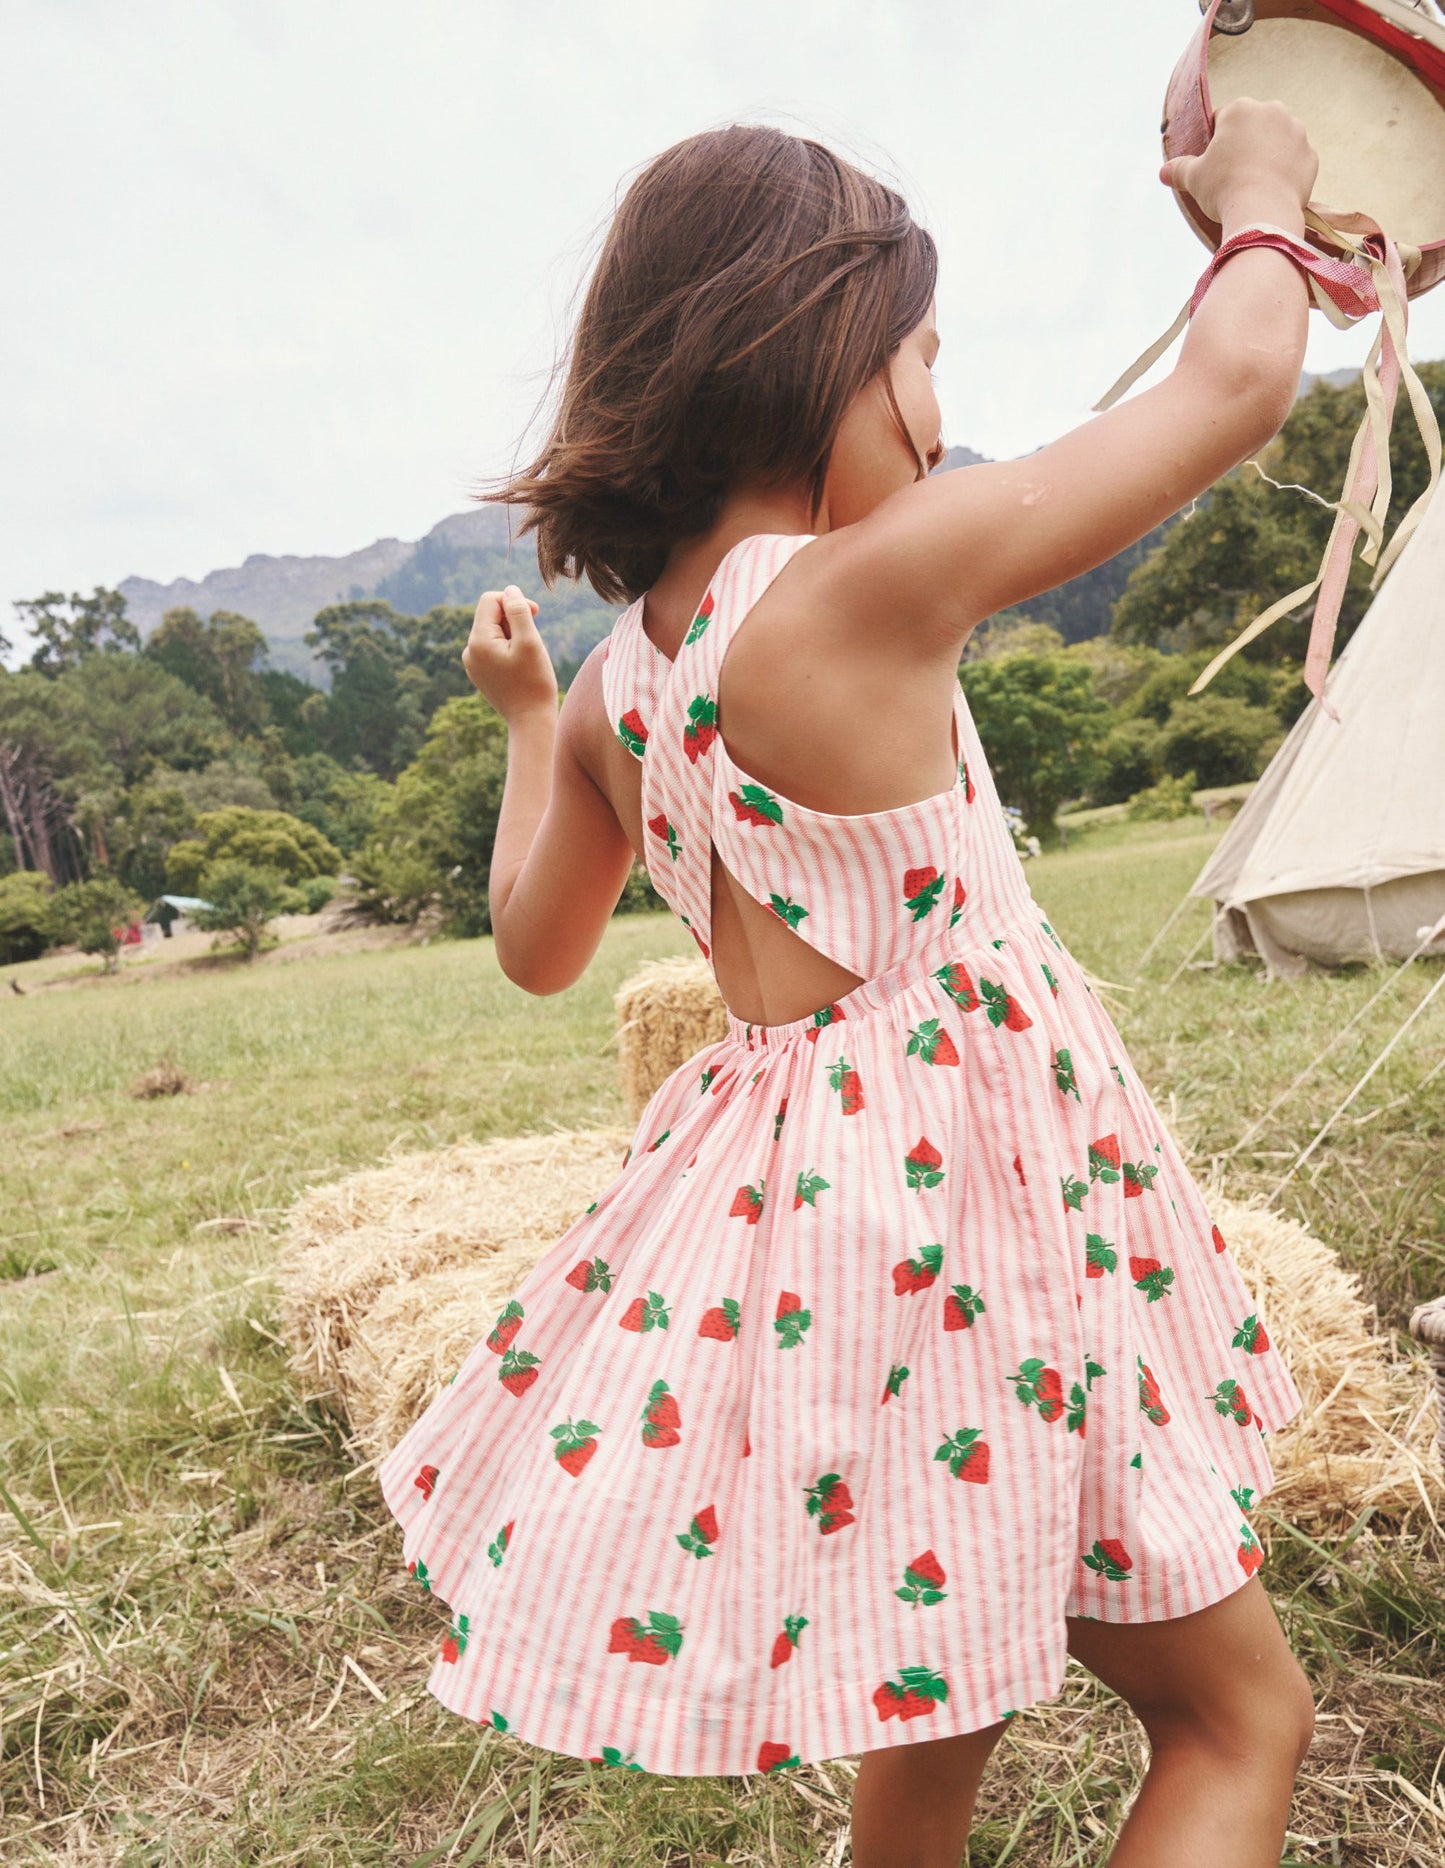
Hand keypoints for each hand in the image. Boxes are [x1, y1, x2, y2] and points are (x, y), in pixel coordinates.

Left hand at [461, 586, 557, 720]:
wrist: (530, 722)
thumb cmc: (534, 682)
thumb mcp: (530, 641)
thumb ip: (519, 610)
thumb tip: (510, 590)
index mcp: (478, 640)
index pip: (491, 600)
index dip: (514, 601)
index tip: (535, 614)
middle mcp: (469, 650)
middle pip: (491, 615)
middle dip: (514, 619)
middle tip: (533, 640)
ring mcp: (472, 663)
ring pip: (493, 631)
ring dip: (513, 634)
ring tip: (527, 656)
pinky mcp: (480, 673)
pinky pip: (493, 648)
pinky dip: (508, 648)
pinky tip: (520, 666)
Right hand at [1160, 97, 1317, 231]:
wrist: (1263, 212)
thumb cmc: (1224, 188)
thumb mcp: (1193, 178)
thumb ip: (1179, 169)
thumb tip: (1163, 173)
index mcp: (1241, 109)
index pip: (1223, 119)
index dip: (1214, 141)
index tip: (1213, 162)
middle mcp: (1273, 111)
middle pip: (1253, 127)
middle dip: (1244, 145)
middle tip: (1232, 175)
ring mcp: (1296, 132)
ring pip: (1276, 142)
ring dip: (1266, 157)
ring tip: (1253, 184)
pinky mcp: (1310, 156)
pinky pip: (1294, 162)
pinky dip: (1284, 174)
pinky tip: (1271, 191)